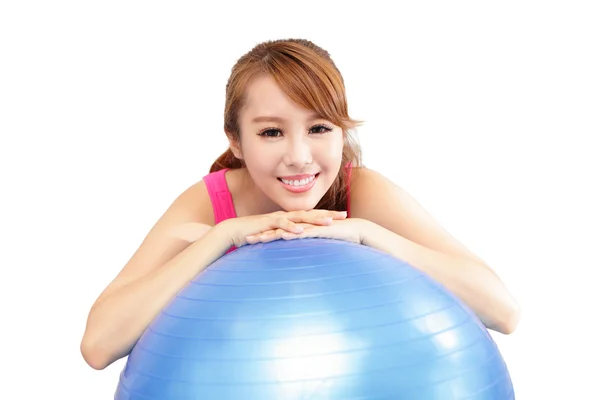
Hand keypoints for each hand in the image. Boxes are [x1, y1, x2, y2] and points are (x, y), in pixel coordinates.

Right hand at [221, 209, 347, 247]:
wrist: (234, 231)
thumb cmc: (255, 236)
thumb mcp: (276, 239)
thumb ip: (289, 241)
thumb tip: (301, 250)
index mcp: (289, 219)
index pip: (312, 216)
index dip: (327, 216)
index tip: (344, 218)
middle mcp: (285, 216)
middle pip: (310, 213)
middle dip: (328, 214)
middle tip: (345, 215)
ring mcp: (277, 218)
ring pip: (299, 217)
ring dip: (314, 219)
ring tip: (329, 222)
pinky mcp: (266, 224)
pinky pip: (280, 224)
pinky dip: (291, 227)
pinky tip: (301, 231)